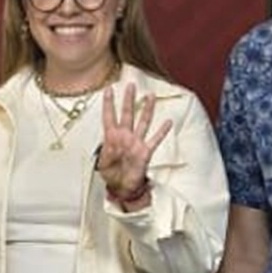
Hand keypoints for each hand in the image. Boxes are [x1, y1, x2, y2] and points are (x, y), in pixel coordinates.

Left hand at [96, 83, 172, 208]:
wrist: (121, 187)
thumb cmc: (110, 174)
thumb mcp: (102, 164)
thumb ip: (105, 153)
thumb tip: (108, 145)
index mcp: (111, 138)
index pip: (109, 116)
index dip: (108, 104)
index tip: (108, 89)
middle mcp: (125, 137)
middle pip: (127, 114)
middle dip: (129, 100)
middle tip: (131, 85)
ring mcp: (136, 143)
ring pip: (143, 122)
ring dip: (147, 109)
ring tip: (150, 96)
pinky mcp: (145, 151)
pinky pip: (155, 139)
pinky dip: (162, 131)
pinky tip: (168, 122)